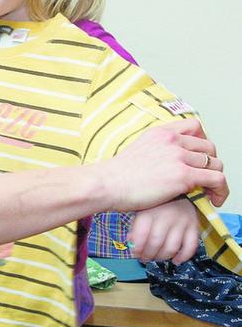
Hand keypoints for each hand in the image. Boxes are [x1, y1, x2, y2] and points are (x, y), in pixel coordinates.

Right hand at [97, 120, 226, 210]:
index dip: (202, 142)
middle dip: (210, 163)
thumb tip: (167, 163)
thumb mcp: (137, 150)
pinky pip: (217, 179)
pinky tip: (213, 199)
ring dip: (215, 179)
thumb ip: (157, 150)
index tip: (198, 157)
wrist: (106, 184)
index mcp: (160, 133)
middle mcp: (172, 140)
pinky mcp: (184, 176)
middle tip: (204, 178)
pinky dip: (221, 190)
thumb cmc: (116, 175)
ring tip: (208, 192)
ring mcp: (179, 157)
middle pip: (209, 147)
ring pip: (215, 164)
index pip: (195, 127)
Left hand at [128, 199, 199, 263]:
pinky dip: (183, 257)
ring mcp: (182, 222)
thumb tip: (130, 242)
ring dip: (162, 257)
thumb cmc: (155, 204)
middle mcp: (166, 216)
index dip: (137, 247)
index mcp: (149, 211)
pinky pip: (191, 246)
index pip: (142, 233)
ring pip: (172, 247)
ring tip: (156, 259)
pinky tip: (175, 261)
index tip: (135, 254)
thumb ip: (135, 226)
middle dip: (148, 255)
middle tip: (144, 259)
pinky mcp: (194, 226)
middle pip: (156, 242)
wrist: (179, 191)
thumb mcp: (141, 209)